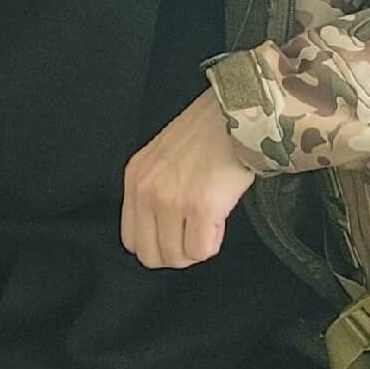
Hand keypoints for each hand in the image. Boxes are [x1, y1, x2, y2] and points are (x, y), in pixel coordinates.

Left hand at [122, 89, 257, 267]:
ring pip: (178, 257)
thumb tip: (165, 227)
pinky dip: (214, 242)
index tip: (177, 235)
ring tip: (210, 222)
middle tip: (196, 236)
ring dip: (197, 248)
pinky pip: (202, 250)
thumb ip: (156, 189)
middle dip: (177, 253)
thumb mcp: (163, 156)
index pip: (132, 240)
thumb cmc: (208, 130)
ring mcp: (171, 200)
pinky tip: (220, 218)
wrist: (237, 111)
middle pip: (151, 256)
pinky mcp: (201, 206)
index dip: (158, 245)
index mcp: (135, 178)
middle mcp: (147, 191)